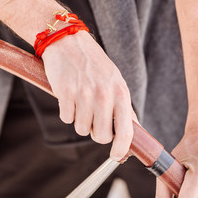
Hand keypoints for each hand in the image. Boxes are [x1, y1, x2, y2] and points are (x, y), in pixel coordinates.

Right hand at [41, 30, 136, 160]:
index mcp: (120, 92)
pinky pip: (66, 118)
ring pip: (82, 129)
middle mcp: (104, 95)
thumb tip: (132, 131)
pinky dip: (67, 112)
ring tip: (80, 101)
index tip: (117, 156)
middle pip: (102, 136)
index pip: (126, 131)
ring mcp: (84, 94)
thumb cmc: (94, 64)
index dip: (121, 149)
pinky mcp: (65, 93)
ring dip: (80, 120)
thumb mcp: (115, 81)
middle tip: (93, 117)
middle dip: (96, 132)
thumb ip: (123, 106)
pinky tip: (69, 96)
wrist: (69, 41)